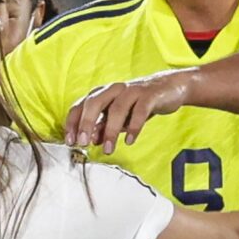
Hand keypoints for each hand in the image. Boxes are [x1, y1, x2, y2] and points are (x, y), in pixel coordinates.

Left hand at [64, 69, 196, 153]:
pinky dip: (133, 127)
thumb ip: (103, 127)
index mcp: (102, 94)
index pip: (80, 106)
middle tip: (83, 144)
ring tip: (109, 150)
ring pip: (117, 108)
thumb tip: (91, 140)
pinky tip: (130, 141)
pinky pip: (140, 111)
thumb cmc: (138, 104)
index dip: (73, 123)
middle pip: (94, 103)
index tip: (71, 142)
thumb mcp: (118, 117)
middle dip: (86, 123)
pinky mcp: (149, 95)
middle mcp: (113, 90)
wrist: (168, 89)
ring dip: (111, 131)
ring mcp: (131, 91)